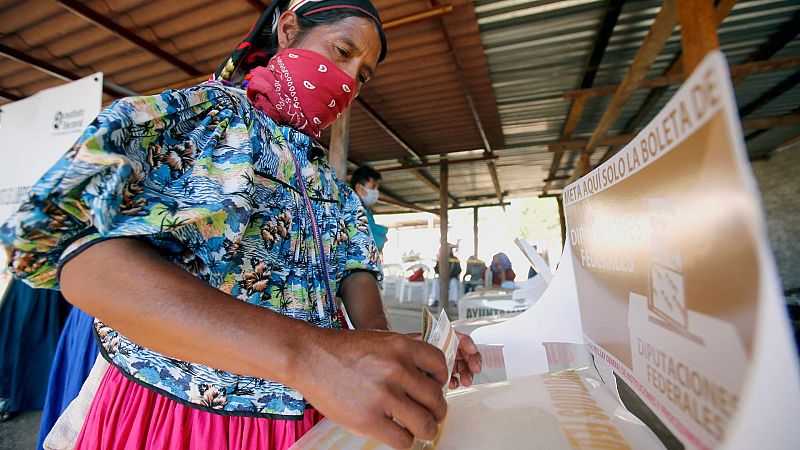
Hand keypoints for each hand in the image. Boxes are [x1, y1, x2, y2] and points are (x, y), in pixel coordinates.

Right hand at [296, 329, 448, 448]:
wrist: (309, 357)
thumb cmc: (341, 350)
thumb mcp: (380, 341)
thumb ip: (404, 356)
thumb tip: (428, 378)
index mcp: (402, 346)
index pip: (440, 365)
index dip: (442, 380)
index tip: (437, 388)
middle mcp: (397, 369)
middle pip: (436, 398)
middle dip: (437, 410)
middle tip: (432, 414)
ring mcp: (383, 395)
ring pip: (425, 422)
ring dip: (427, 429)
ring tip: (421, 429)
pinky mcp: (369, 419)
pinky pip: (402, 439)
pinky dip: (405, 441)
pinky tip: (398, 434)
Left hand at [406, 332, 481, 388]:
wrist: (392, 360)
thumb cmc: (399, 350)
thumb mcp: (411, 345)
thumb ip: (424, 348)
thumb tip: (439, 353)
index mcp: (438, 338)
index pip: (457, 336)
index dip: (466, 342)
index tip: (472, 350)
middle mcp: (443, 348)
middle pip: (464, 351)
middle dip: (472, 360)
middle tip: (474, 369)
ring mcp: (443, 360)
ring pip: (462, 364)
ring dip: (467, 372)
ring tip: (465, 380)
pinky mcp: (442, 372)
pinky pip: (455, 375)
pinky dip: (458, 380)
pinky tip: (455, 384)